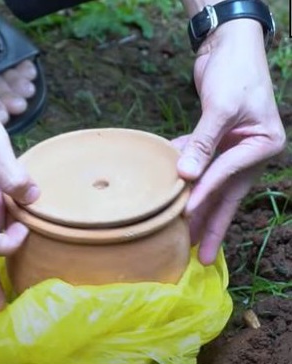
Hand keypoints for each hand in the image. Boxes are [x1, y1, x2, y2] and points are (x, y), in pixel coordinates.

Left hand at [173, 19, 285, 264]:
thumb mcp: (221, 106)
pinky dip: (184, 173)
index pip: (228, 176)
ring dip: (196, 206)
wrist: (229, 45)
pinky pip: (198, 163)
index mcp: (263, 145)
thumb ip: (203, 141)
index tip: (185, 217)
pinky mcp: (214, 140)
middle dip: (212, 225)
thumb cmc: (235, 72)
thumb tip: (185, 177)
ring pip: (211, 184)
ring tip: (183, 236)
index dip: (205, 196)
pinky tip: (170, 191)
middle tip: (200, 256)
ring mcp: (232, 147)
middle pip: (226, 194)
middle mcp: (251, 151)